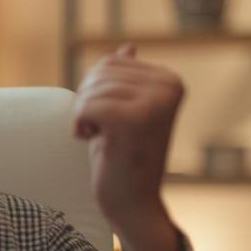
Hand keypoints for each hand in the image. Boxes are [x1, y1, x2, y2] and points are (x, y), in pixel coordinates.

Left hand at [73, 44, 182, 250]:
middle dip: (88, 100)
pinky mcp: (134, 119)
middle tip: (102, 130)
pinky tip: (96, 141)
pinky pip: (86, 105)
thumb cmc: (123, 157)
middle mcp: (169, 86)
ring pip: (91, 90)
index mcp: (170, 80)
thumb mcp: (125, 111)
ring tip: (103, 137)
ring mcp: (155, 102)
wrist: (133, 202)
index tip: (110, 119)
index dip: (96, 90)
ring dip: (84, 115)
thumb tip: (127, 47)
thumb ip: (129, 80)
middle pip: (100, 72)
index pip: (110, 62)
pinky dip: (80, 124)